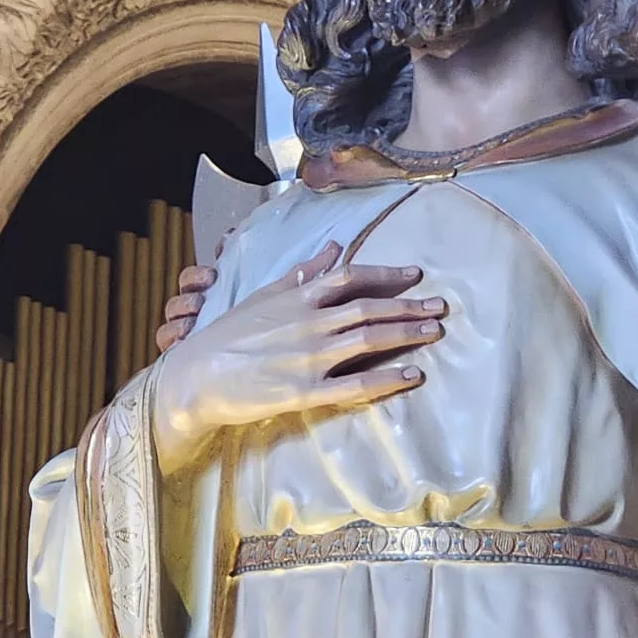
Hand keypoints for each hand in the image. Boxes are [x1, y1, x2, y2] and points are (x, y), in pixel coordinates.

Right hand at [151, 242, 444, 469]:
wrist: (195, 377)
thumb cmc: (226, 335)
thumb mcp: (264, 295)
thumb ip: (302, 273)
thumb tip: (332, 247)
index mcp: (299, 298)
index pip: (352, 277)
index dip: (387, 274)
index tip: (415, 275)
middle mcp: (310, 323)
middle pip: (370, 308)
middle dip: (410, 306)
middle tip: (442, 306)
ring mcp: (310, 357)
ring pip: (369, 339)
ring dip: (407, 333)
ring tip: (435, 331)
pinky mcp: (306, 391)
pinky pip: (355, 383)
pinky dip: (387, 378)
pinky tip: (412, 375)